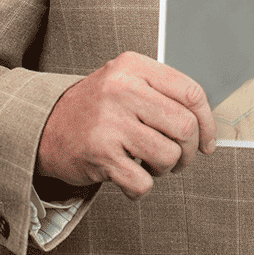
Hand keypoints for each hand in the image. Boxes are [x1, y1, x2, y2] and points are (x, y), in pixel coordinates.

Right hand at [36, 52, 216, 199]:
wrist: (45, 126)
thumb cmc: (98, 107)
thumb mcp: (127, 81)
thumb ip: (164, 92)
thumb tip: (207, 125)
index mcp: (133, 66)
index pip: (191, 93)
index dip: (208, 123)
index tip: (207, 142)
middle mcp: (122, 89)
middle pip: (185, 127)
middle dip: (188, 151)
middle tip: (178, 158)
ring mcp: (110, 122)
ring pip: (168, 156)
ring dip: (165, 168)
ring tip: (149, 163)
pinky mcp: (100, 155)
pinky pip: (143, 183)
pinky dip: (141, 188)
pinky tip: (129, 177)